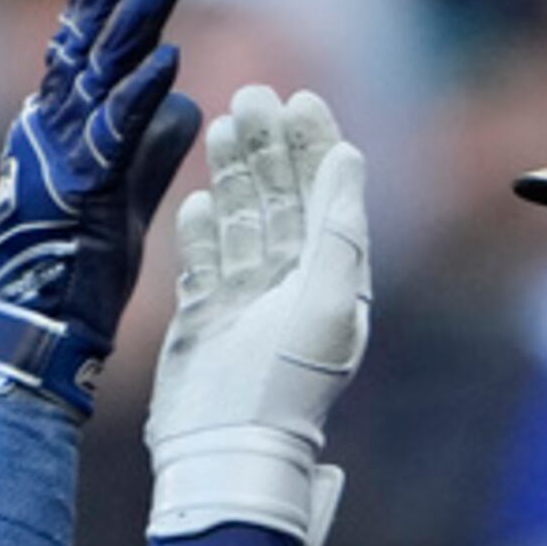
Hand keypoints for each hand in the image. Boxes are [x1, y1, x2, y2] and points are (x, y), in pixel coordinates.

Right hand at [0, 0, 199, 417]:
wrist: (43, 328)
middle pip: (83, 38)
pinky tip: (167, 60)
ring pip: (98, 73)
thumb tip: (184, 103)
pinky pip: (112, 136)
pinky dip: (138, 97)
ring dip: (136, 21)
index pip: (80, 40)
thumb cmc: (80, 271)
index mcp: (56, 126)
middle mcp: (48, 128)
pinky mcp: (78, 192)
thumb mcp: (125, 198)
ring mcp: (59, 157)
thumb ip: (150, 148)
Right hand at [147, 83, 370, 545]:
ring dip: (233, 176)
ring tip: (221, 126)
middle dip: (269, 149)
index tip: (300, 98)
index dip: (315, 147)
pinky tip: (197, 200)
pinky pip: (205, 263)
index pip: (327, 199)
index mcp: (334, 284)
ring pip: (243, 224)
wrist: (226, 450)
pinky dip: (202, 231)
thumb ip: (338, 226)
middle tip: (251, 96)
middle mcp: (294, 290)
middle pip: (283, 202)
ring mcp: (247, 305)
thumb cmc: (283, 386)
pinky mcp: (206, 321)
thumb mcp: (324, 301)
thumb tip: (348, 155)